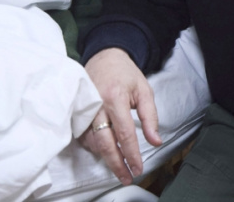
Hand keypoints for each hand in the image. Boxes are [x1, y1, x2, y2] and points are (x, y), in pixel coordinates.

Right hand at [82, 48, 161, 184]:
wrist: (104, 57)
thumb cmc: (125, 74)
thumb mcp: (144, 90)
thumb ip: (150, 117)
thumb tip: (156, 141)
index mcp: (115, 97)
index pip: (124, 133)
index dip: (132, 154)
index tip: (138, 168)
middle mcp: (96, 104)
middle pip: (105, 142)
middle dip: (116, 164)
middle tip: (127, 177)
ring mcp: (84, 108)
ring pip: (93, 141)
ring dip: (106, 156)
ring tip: (119, 165)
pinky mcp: (77, 111)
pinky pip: (84, 136)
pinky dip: (95, 147)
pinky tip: (106, 151)